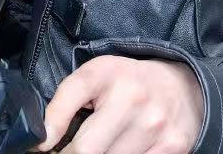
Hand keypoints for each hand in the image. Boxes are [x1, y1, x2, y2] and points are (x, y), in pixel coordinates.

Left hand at [38, 56, 203, 153]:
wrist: (180, 85)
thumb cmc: (126, 81)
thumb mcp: (91, 76)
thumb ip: (62, 104)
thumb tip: (43, 142)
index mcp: (105, 76)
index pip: (66, 108)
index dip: (49, 138)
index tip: (43, 148)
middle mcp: (133, 100)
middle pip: (88, 150)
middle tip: (67, 151)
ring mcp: (156, 127)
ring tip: (98, 148)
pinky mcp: (174, 147)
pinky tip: (118, 151)